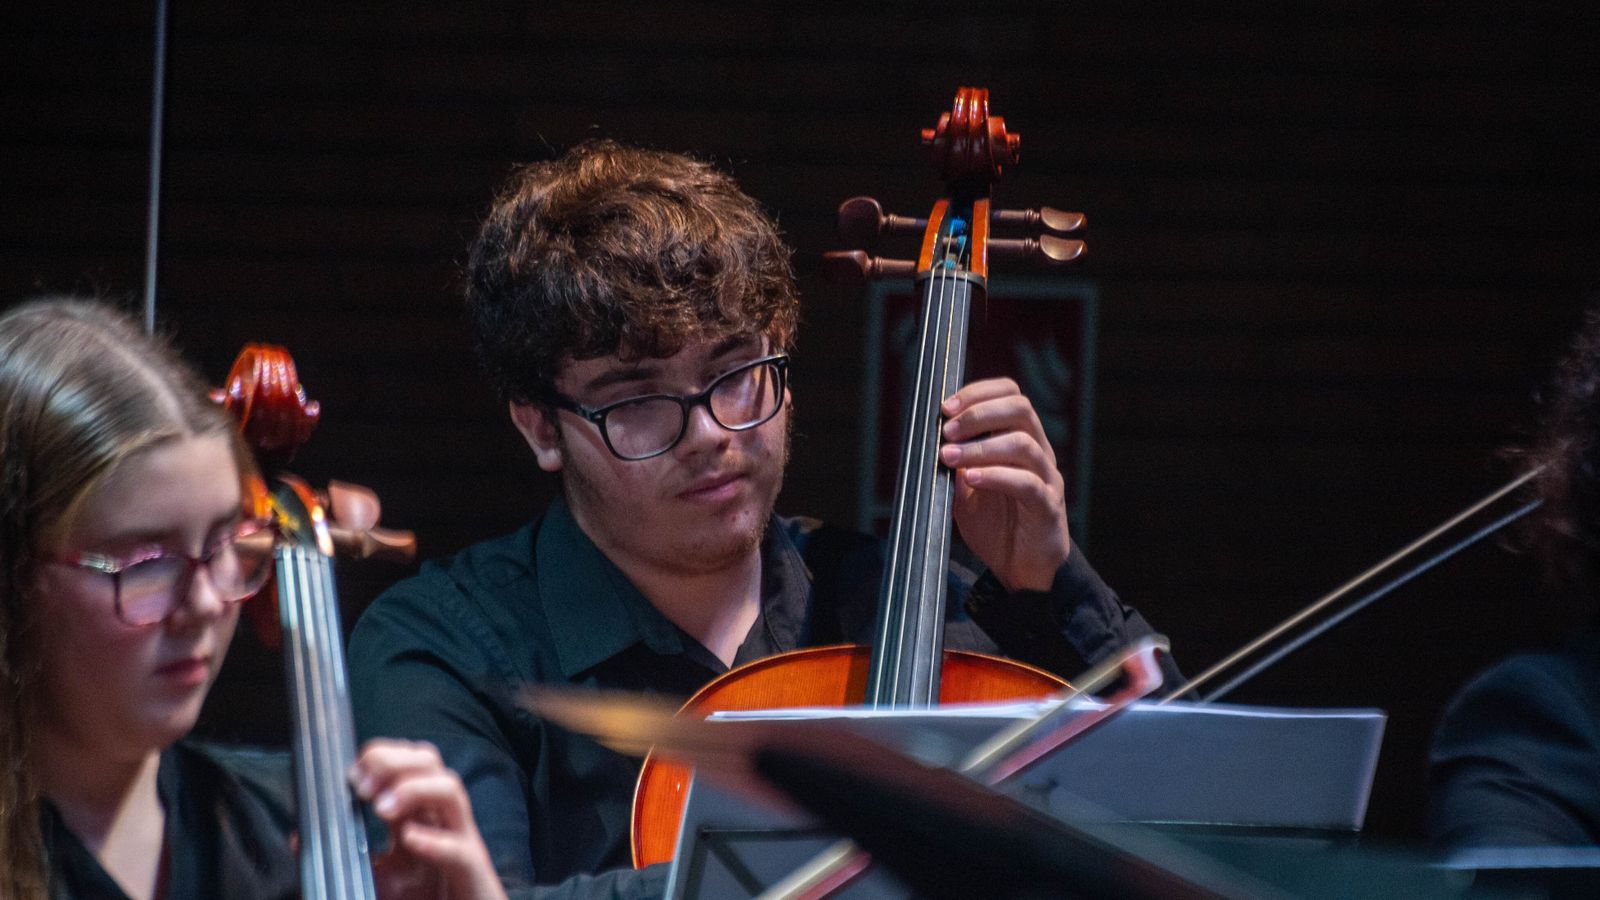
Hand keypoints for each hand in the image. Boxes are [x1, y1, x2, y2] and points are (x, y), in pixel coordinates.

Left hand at [351, 739, 507, 899]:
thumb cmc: (426, 896)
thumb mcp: (382, 871)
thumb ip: (354, 852)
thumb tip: (303, 840)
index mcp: (421, 811)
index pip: (408, 760)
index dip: (381, 756)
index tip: (352, 774)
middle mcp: (442, 817)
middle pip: (429, 762)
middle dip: (394, 762)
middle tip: (362, 786)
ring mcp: (460, 840)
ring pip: (450, 791)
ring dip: (414, 789)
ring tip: (382, 808)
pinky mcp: (471, 872)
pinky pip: (459, 850)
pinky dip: (434, 841)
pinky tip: (410, 839)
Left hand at [938, 378, 1070, 591]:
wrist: (1020, 571)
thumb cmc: (996, 525)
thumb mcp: (966, 488)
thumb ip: (955, 462)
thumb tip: (925, 437)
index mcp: (1021, 440)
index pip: (1010, 395)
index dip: (978, 393)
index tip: (945, 406)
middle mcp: (1039, 453)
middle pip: (1020, 409)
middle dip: (979, 413)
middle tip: (947, 430)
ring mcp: (1047, 479)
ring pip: (1023, 444)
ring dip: (980, 447)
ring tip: (948, 457)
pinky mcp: (1048, 508)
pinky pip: (1027, 484)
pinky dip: (996, 476)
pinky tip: (971, 478)